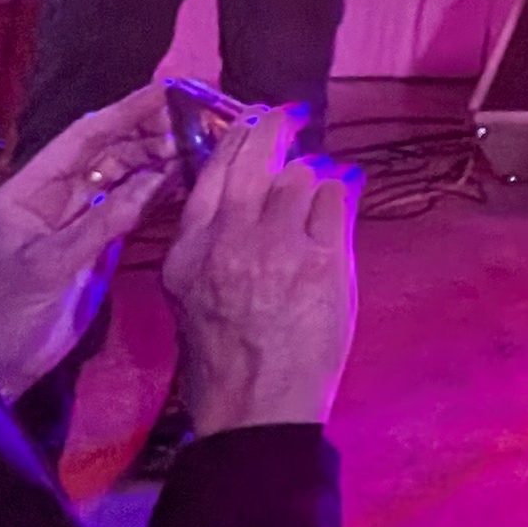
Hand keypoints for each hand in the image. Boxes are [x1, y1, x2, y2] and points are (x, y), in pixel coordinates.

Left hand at [0, 88, 183, 395]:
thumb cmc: (11, 310)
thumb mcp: (52, 265)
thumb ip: (103, 223)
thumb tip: (157, 179)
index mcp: (29, 189)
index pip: (81, 138)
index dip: (123, 112)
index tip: (165, 90)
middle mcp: (55, 195)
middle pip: (106, 151)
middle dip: (148, 132)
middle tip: (195, 117)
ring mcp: (78, 218)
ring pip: (123, 176)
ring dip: (157, 159)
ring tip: (198, 143)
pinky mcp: (96, 243)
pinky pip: (130, 207)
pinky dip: (156, 191)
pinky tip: (185, 177)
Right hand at [161, 104, 361, 431]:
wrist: (254, 410)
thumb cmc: (224, 355)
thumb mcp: (189, 290)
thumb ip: (208, 236)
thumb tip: (239, 183)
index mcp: (189, 249)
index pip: (212, 169)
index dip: (236, 133)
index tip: (252, 117)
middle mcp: (228, 240)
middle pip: (258, 153)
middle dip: (276, 126)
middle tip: (290, 116)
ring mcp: (276, 249)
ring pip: (302, 174)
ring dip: (311, 181)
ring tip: (311, 206)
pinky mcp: (320, 263)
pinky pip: (336, 199)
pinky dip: (338, 198)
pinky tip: (335, 210)